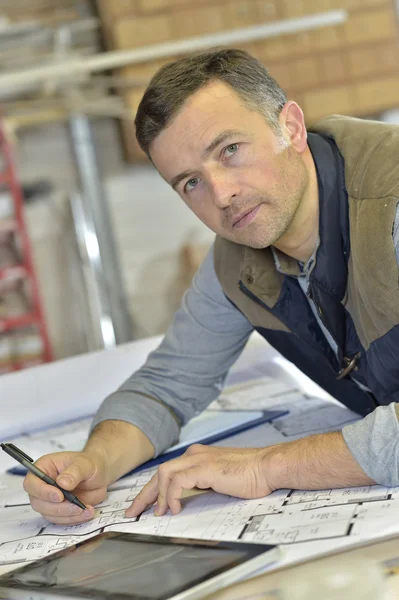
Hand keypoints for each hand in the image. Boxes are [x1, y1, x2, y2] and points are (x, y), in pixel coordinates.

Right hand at [24, 449, 109, 524]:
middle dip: (58, 507)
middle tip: (76, 506)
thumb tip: (62, 483)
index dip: (42, 492)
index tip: (59, 496)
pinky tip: (87, 512)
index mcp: (44, 468)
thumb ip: (74, 472)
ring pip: (49, 514)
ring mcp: (49, 500)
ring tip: (86, 509)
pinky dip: (74, 519)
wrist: (99, 474)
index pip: (31, 483)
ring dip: (67, 515)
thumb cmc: (88, 464)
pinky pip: (61, 520)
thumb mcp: (85, 463)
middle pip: (38, 503)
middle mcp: (43, 485)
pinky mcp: (58, 511)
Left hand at [126, 444, 273, 517]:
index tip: (142, 506)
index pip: (166, 472)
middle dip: (144, 494)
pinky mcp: (204, 468)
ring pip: (163, 474)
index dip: (151, 490)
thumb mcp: (218, 481)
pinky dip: (171, 496)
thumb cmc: (249, 475)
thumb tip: (184, 501)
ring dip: (156, 496)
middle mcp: (194, 455)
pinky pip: (176, 481)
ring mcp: (198, 460)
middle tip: (133, 512)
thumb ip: (201, 485)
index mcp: (197, 457)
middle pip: (159, 472)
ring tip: (157, 513)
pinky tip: (174, 508)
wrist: (267, 468)